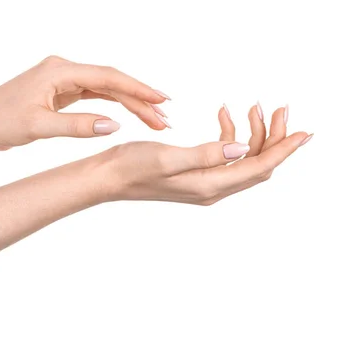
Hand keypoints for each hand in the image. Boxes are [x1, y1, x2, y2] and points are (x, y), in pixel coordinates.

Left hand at [0, 56, 171, 150]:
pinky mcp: (59, 93)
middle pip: (111, 82)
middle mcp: (62, 70)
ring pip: (104, 89)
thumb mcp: (39, 127)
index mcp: (58, 71)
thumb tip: (115, 125)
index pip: (108, 77)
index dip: (138, 89)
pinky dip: (111, 105)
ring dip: (128, 104)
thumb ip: (77, 126)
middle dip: (139, 100)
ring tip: (154, 120)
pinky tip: (128, 114)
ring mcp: (61, 81)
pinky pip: (93, 96)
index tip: (162, 101)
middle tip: (164, 119)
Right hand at [104, 104, 312, 204]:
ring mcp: (204, 182)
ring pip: (243, 159)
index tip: (303, 132)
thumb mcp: (167, 158)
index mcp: (208, 185)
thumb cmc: (130, 167)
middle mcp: (211, 188)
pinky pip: (225, 156)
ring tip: (251, 107)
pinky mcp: (195, 174)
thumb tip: (241, 149)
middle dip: (272, 137)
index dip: (283, 150)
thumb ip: (206, 155)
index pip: (258, 167)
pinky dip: (231, 135)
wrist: (107, 178)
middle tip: (279, 109)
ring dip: (252, 134)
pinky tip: (223, 116)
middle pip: (256, 164)